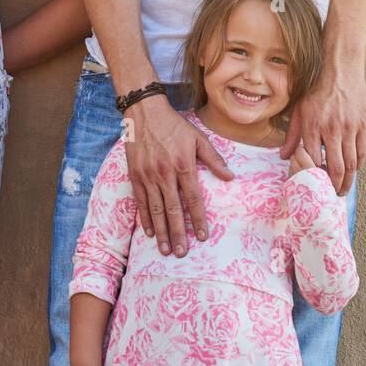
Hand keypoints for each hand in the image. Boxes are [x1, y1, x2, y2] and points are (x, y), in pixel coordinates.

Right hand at [124, 96, 232, 256]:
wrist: (144, 112)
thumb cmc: (174, 125)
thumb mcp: (198, 138)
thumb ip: (214, 159)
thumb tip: (231, 177)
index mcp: (183, 165)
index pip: (193, 199)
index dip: (199, 219)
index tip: (203, 236)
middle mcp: (165, 173)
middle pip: (173, 210)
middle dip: (178, 234)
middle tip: (181, 253)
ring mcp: (148, 176)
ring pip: (155, 210)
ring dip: (161, 232)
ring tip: (165, 249)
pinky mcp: (135, 175)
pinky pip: (140, 202)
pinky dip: (145, 218)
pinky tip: (149, 232)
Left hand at [280, 60, 365, 195]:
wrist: (341, 70)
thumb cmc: (317, 90)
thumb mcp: (298, 110)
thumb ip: (292, 135)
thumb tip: (283, 156)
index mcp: (313, 126)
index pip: (314, 161)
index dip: (314, 177)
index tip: (312, 185)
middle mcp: (332, 129)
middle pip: (336, 167)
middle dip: (334, 186)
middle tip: (331, 196)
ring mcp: (350, 128)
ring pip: (351, 163)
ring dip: (348, 180)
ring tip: (343, 189)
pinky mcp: (362, 125)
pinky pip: (362, 152)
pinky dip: (358, 165)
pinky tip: (354, 171)